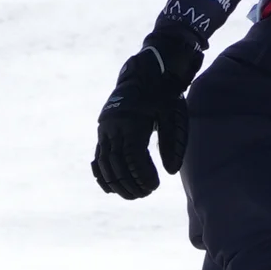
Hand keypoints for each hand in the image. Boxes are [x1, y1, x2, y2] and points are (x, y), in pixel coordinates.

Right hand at [92, 34, 202, 198]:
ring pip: (105, 163)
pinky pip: (98, 158)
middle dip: (130, 183)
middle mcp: (114, 127)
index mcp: (131, 122)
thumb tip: (171, 171)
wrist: (143, 74)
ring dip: (117, 183)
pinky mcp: (103, 133)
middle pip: (117, 163)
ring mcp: (105, 130)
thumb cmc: (162, 95)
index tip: (154, 186)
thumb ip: (172, 141)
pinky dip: (102, 175)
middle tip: (146, 194)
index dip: (142, 174)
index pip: (133, 156)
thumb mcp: (172, 114)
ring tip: (133, 195)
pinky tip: (111, 189)